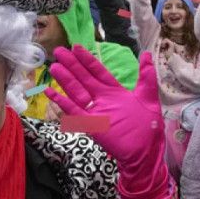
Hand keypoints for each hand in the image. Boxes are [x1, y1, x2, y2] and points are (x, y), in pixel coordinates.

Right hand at [47, 48, 163, 192]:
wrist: (145, 151)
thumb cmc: (149, 127)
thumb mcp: (149, 97)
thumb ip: (146, 76)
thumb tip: (146, 54)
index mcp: (115, 92)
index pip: (99, 72)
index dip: (88, 60)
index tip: (77, 47)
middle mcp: (102, 99)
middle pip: (84, 78)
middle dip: (72, 65)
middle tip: (59, 51)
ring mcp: (95, 111)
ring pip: (77, 91)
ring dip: (65, 79)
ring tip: (54, 66)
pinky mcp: (91, 124)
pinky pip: (74, 111)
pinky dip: (62, 102)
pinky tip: (50, 92)